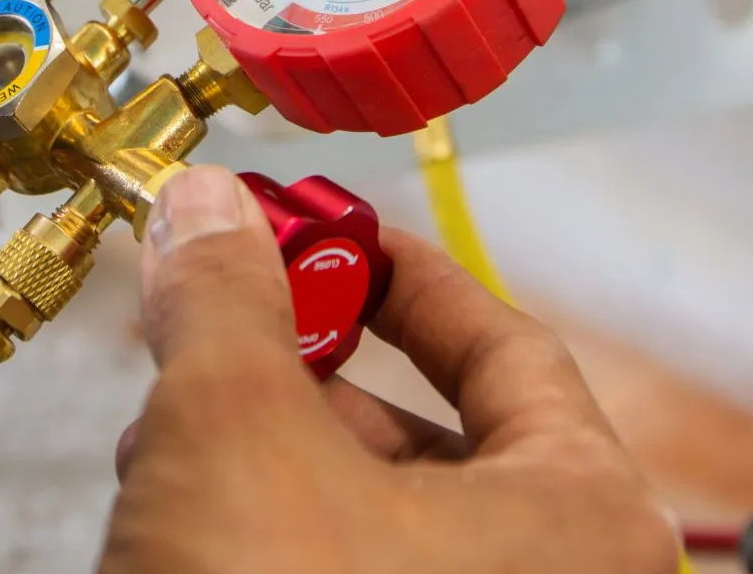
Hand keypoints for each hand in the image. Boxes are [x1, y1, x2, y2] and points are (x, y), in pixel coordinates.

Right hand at [101, 167, 680, 572]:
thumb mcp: (236, 432)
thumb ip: (227, 301)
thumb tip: (208, 216)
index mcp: (582, 519)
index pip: (506, 345)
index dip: (401, 274)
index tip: (327, 232)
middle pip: (429, 434)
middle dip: (300, 372)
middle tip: (223, 322)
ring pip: (374, 521)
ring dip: (265, 457)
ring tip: (170, 429)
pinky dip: (267, 538)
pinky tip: (177, 520)